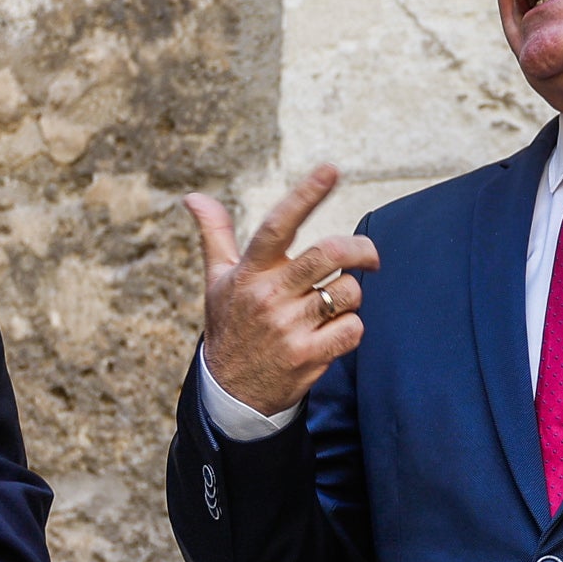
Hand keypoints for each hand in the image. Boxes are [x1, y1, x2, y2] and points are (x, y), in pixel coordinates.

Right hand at [186, 166, 379, 419]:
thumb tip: (193, 196)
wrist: (231, 392)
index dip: (306, 194)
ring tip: (331, 306)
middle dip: (361, 250)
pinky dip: (351, 328)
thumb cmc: (230, 326)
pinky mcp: (309, 356)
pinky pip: (353, 328)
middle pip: (329, 254)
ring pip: (348, 292)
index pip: (278, 224)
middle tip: (369, 258)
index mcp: (250, 272)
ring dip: (350, 296)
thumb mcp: (217, 281)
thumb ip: (215, 234)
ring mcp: (290, 327)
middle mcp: (269, 296)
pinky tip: (331, 334)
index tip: (331, 169)